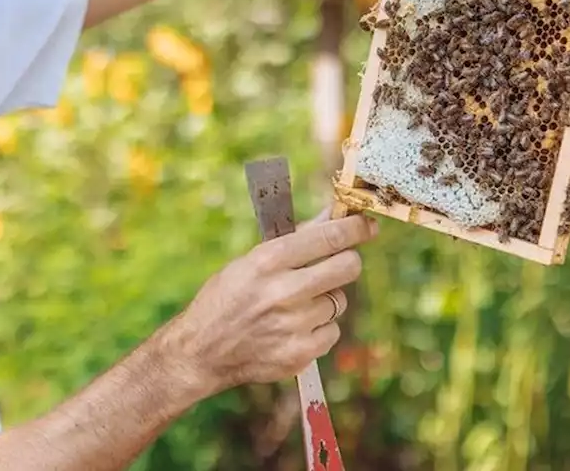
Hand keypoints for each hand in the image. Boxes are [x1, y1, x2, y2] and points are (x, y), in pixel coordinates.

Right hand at [163, 213, 376, 394]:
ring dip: (324, 300)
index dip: (355, 228)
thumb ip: (294, 241)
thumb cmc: (225, 299)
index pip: (328, 237)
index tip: (367, 225)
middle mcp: (283, 292)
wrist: (202, 352)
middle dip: (347, 261)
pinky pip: (332, 332)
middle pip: (348, 267)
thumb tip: (332, 216)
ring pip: (339, 302)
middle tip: (336, 263)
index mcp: (267, 261)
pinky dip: (319, 329)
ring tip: (294, 305)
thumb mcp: (249, 261)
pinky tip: (293, 328)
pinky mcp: (300, 354)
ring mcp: (293, 325)